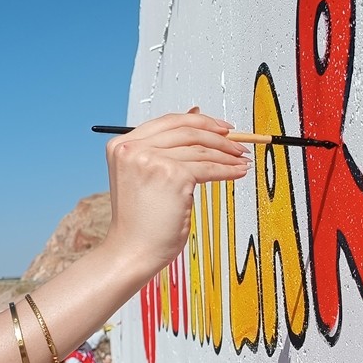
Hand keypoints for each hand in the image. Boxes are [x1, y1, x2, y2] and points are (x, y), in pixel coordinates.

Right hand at [102, 106, 250, 272]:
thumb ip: (165, 148)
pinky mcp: (172, 175)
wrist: (132, 250)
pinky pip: (208, 167)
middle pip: (186, 130)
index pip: (168, 122)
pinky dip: (227, 170)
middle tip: (238, 144)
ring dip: (227, 154)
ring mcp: (152, 160)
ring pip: (201, 149)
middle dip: (218, 136)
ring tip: (241, 161)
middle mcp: (133, 148)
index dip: (199, 120)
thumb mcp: (145, 175)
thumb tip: (196, 113)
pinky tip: (237, 172)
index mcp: (121, 145)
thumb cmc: (140, 221)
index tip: (221, 128)